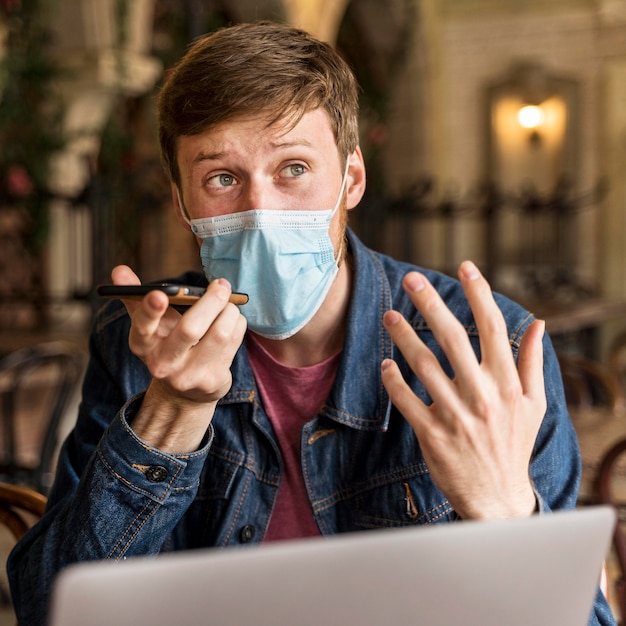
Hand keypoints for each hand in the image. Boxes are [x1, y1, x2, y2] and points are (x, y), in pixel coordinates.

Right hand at [112, 265, 246, 452]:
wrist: (184, 391)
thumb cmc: (166, 344)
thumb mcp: (149, 324)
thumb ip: (136, 296)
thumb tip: (119, 270)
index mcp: (142, 344)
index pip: (142, 327)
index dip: (150, 310)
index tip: (160, 294)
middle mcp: (163, 363)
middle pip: (190, 329)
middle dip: (211, 301)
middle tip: (221, 285)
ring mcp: (189, 375)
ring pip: (219, 334)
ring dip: (229, 311)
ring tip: (229, 302)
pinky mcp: (212, 381)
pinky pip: (233, 343)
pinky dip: (237, 324)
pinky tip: (233, 320)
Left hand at [381, 261, 545, 519]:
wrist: (498, 498)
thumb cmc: (514, 444)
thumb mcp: (535, 405)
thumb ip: (533, 362)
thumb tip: (538, 324)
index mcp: (508, 384)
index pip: (493, 328)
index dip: (479, 294)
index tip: (465, 267)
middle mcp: (483, 395)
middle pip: (453, 338)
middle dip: (430, 303)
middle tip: (410, 279)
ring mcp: (456, 415)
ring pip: (424, 365)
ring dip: (404, 336)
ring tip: (389, 315)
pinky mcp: (433, 434)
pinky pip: (407, 400)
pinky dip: (394, 380)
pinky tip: (385, 363)